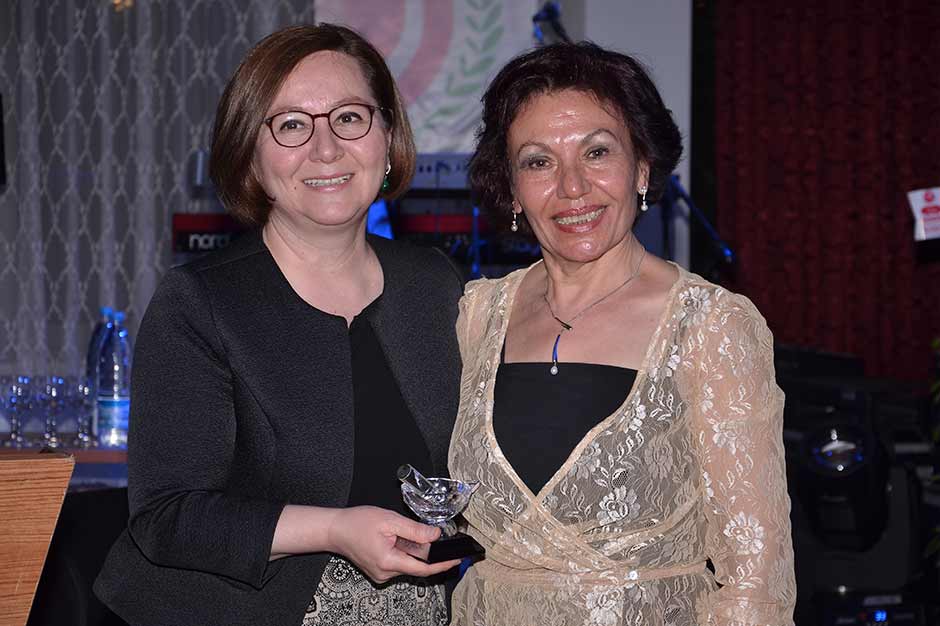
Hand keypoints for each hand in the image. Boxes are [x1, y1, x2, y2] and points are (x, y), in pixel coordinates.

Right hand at [327, 505, 460, 582]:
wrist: (334, 530)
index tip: (457, 560)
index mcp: (388, 562)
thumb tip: (435, 535)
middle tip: (428, 534)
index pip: (423, 568)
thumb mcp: (389, 520)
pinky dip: (402, 551)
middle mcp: (385, 573)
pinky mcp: (378, 571)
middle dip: (424, 551)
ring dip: (410, 549)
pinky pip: (398, 562)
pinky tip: (392, 538)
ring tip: (396, 531)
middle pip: (416, 565)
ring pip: (407, 563)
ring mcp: (381, 574)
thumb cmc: (357, 522)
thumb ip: (414, 529)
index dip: (443, 564)